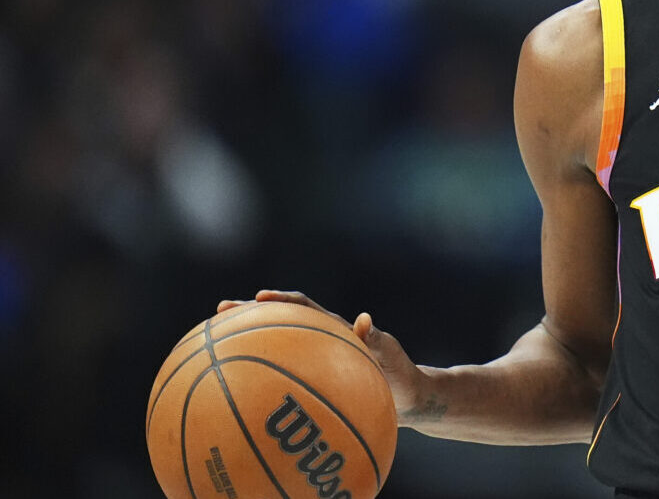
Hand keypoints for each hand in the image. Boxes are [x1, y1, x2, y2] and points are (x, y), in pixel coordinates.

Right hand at [217, 289, 428, 424]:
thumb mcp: (390, 357)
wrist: (406, 400)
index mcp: (336, 330)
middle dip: (249, 315)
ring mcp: (316, 362)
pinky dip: (261, 384)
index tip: (258, 296)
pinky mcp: (316, 382)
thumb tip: (364, 320)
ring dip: (248, 345)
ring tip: (212, 349)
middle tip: (218, 313)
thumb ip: (377, 340)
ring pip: (277, 350)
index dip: (282, 301)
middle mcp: (321, 342)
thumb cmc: (400, 375)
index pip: (305, 308)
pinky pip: (284, 380)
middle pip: (280, 323)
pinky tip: (237, 398)